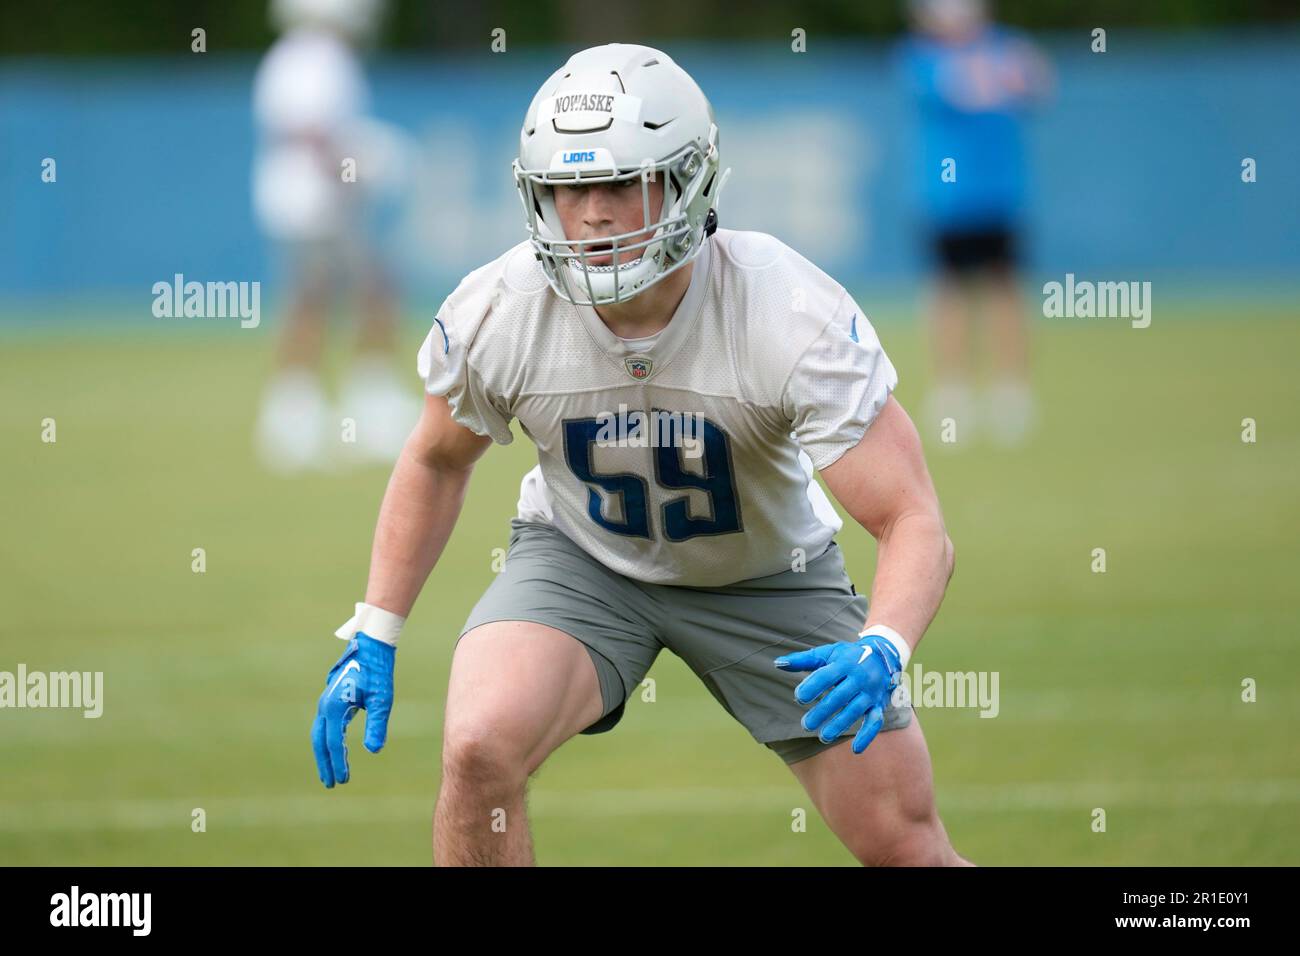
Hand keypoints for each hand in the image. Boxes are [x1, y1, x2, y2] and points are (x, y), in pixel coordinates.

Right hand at [312, 633, 395, 787]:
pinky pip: (325, 724)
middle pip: (319, 741)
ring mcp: (326, 702)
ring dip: (324, 752)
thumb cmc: (377, 672)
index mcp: (335, 707)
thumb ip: (377, 725)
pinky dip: (327, 739)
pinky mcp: (331, 699)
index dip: (338, 763)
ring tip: (331, 770)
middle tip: (330, 783)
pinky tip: (337, 747)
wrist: (371, 646)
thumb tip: (373, 751)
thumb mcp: (381, 700)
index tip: (343, 780)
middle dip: (324, 763)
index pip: (334, 743)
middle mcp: (325, 706)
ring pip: (320, 733)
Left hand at [773, 634, 902, 753]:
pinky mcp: (878, 705)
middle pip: (840, 696)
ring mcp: (870, 693)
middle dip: (823, 711)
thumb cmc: (847, 656)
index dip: (813, 686)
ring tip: (823, 737)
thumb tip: (778, 663)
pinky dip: (867, 736)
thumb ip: (803, 660)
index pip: (827, 675)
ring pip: (855, 710)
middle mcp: (858, 678)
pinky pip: (875, 721)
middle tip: (806, 725)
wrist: (883, 655)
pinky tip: (855, 749)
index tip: (799, 697)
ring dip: (840, 725)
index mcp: (844, 663)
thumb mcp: (827, 653)